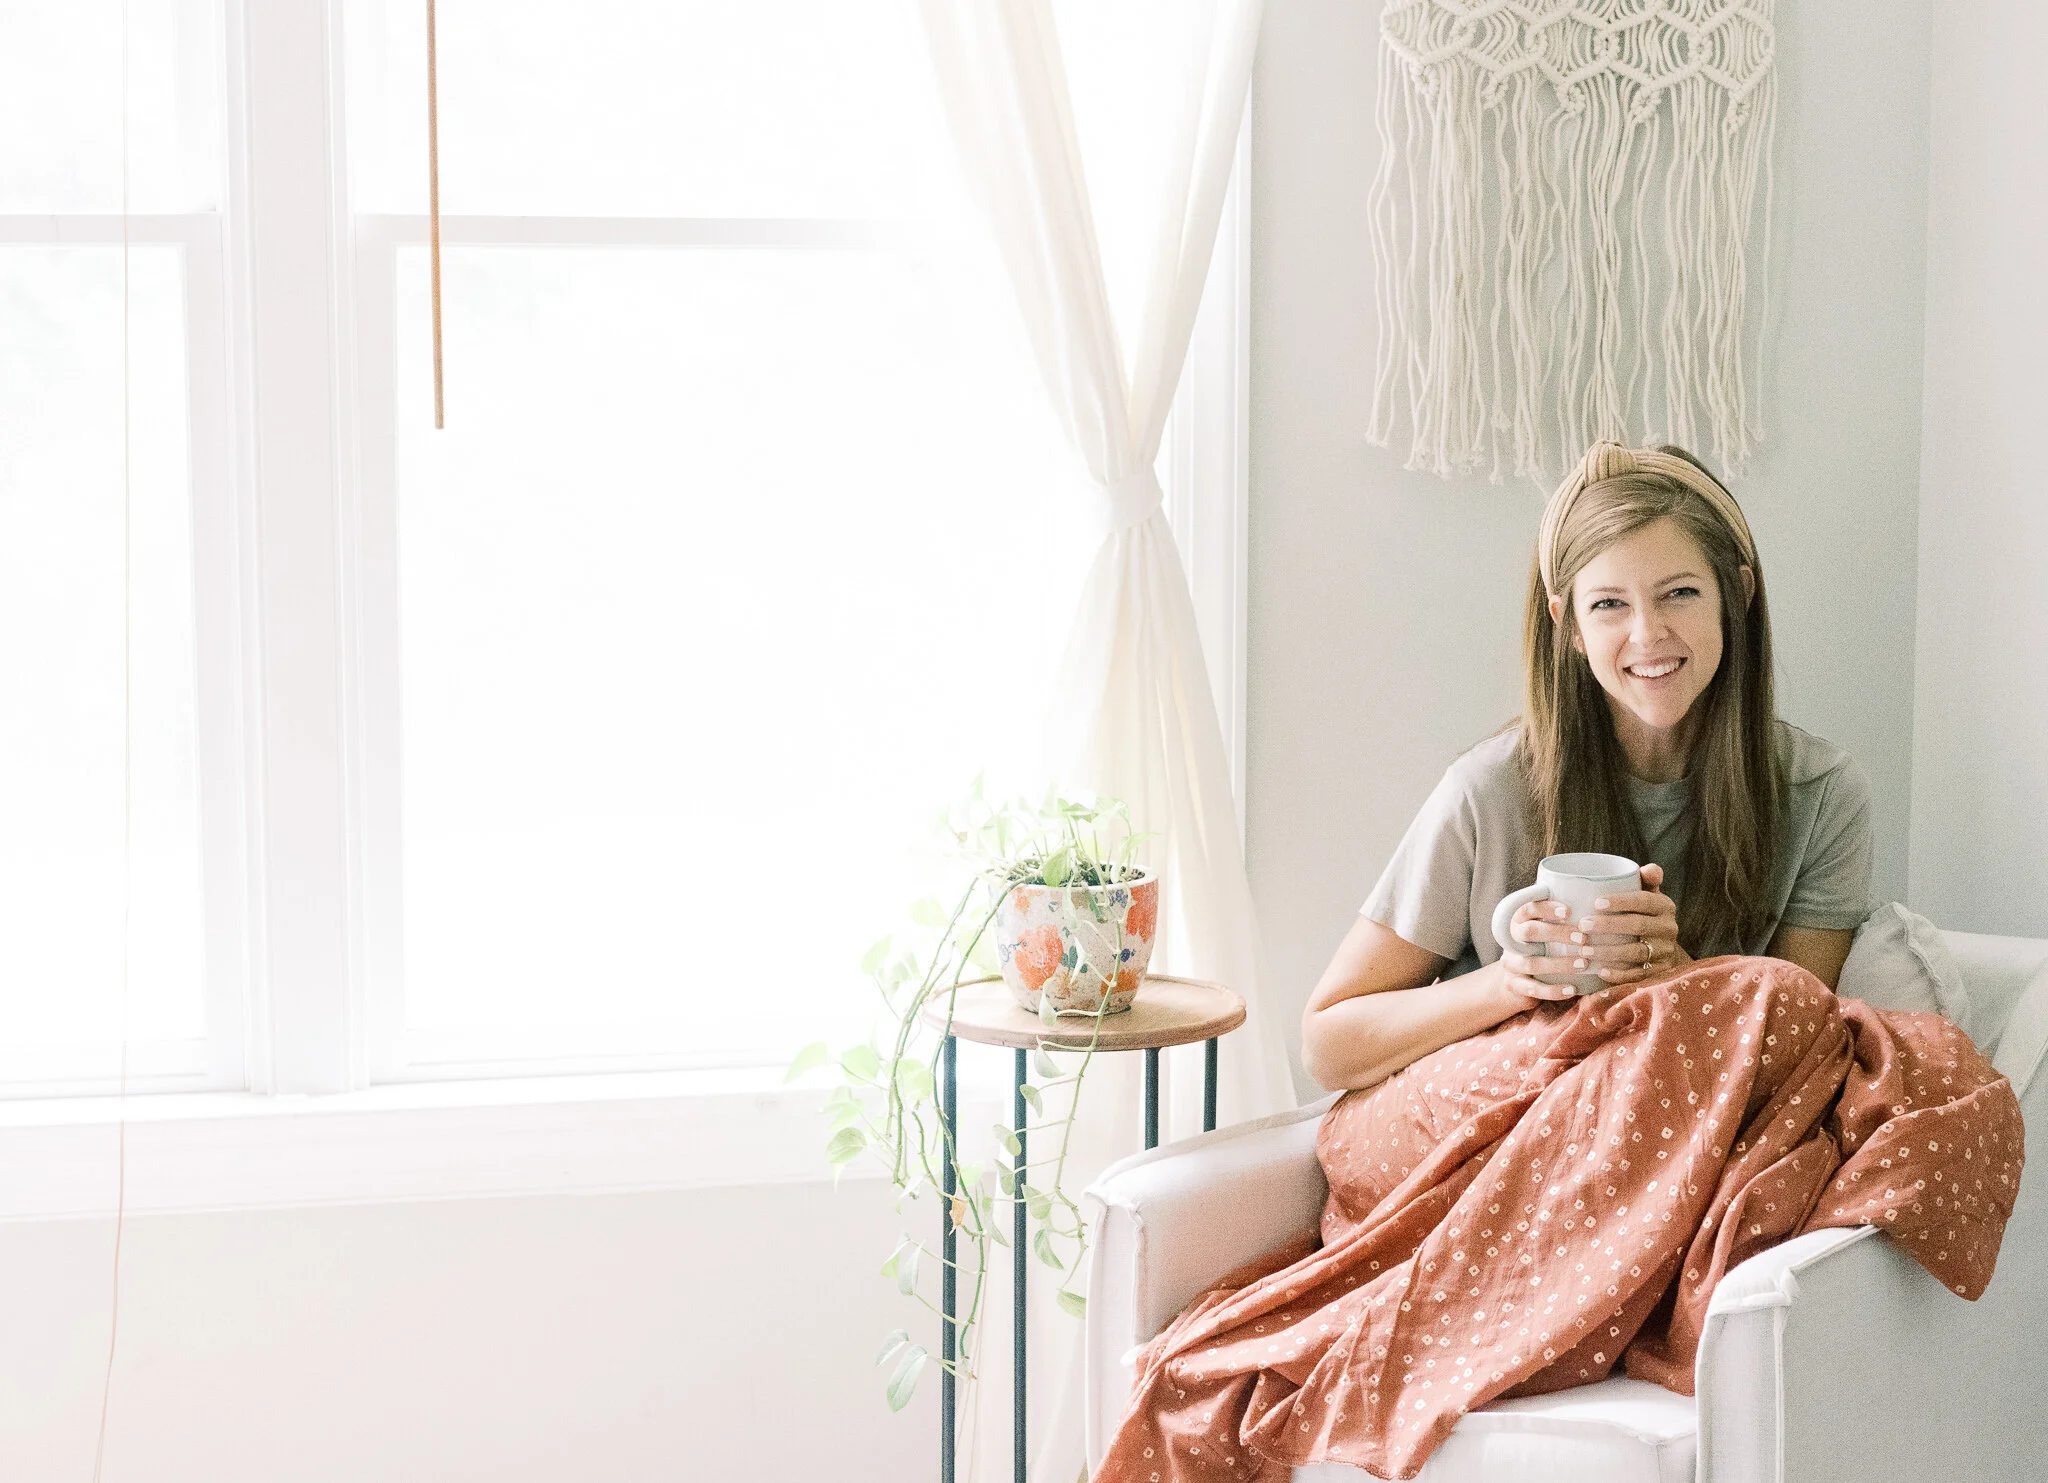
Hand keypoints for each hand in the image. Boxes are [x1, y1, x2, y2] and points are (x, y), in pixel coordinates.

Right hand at [1498, 898, 1591, 1001]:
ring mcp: (1511, 964)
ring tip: (1583, 964)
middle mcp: (1512, 941)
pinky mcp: (1514, 985)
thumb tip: (1594, 899)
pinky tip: (1572, 989)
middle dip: (1557, 933)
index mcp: (1519, 922)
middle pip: (1529, 932)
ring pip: (1532, 963)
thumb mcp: (1545, 933)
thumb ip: (1559, 920)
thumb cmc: (1539, 950)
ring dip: (1560, 964)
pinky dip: (1554, 990)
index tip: (1570, 911)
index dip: (1547, 908)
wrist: (1513, 982)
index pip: (1528, 909)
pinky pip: (1533, 989)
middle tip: (1583, 938)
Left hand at [1568, 862, 1690, 986]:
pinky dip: (1619, 974)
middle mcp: (1669, 929)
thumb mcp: (1646, 894)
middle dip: (1609, 926)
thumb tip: (1648, 869)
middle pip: (1638, 926)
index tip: (1595, 903)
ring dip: (1609, 952)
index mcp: (1665, 906)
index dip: (1621, 901)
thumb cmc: (1641, 913)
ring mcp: (1666, 952)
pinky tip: (1600, 971)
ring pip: (1637, 952)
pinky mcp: (1660, 972)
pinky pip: (1639, 974)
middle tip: (1582, 926)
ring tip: (1584, 950)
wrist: (1659, 947)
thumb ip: (1646, 880)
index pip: (1644, 901)